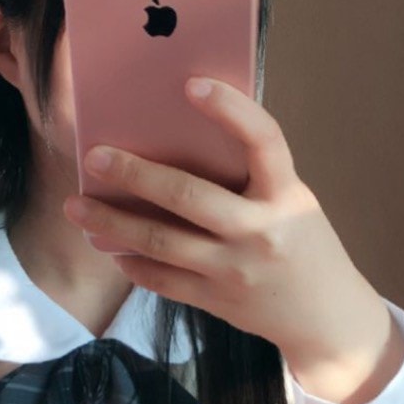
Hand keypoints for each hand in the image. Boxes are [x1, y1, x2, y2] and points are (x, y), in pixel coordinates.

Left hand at [61, 76, 393, 384]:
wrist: (326, 318)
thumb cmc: (304, 246)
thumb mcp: (292, 203)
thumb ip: (251, 179)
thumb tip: (180, 144)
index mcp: (287, 196)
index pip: (263, 140)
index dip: (230, 110)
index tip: (191, 85)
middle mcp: (261, 232)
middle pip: (188, 197)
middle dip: (135, 174)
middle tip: (94, 157)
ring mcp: (236, 271)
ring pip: (162, 243)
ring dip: (113, 223)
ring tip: (77, 207)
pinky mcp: (217, 301)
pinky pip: (163, 280)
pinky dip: (133, 262)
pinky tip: (111, 246)